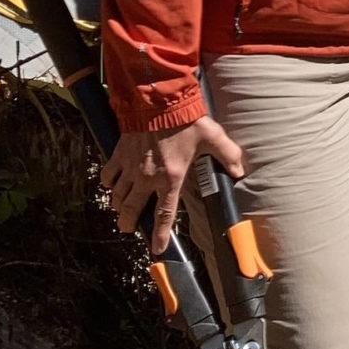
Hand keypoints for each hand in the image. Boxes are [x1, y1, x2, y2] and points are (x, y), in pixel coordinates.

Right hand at [101, 114, 244, 254]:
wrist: (158, 100)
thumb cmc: (185, 119)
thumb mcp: (212, 137)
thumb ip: (228, 155)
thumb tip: (240, 170)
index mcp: (171, 177)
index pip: (165, 214)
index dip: (161, 234)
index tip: (157, 249)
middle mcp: (147, 177)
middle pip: (133, 210)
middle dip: (130, 223)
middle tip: (129, 228)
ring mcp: (131, 167)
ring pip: (118, 196)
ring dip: (119, 206)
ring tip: (121, 211)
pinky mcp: (120, 153)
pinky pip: (108, 175)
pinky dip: (108, 183)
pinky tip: (111, 184)